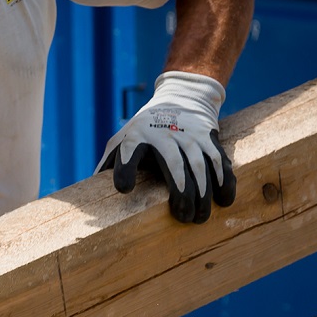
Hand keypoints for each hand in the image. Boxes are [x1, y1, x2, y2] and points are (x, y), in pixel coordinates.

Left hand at [97, 71, 236, 223]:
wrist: (181, 97)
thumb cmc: (143, 131)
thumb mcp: (121, 141)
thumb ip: (109, 165)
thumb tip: (91, 194)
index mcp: (137, 137)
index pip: (128, 151)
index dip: (125, 169)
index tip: (123, 189)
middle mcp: (164, 134)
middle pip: (174, 165)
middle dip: (180, 193)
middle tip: (183, 218)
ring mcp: (189, 135)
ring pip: (199, 165)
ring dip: (202, 193)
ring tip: (199, 217)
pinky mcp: (209, 138)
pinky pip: (219, 160)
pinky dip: (223, 181)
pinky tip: (224, 201)